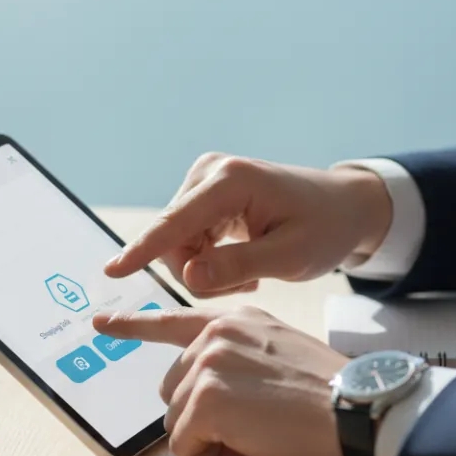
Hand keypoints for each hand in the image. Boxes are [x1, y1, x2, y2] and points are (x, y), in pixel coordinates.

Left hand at [92, 305, 352, 455]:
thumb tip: (205, 402)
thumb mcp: (280, 357)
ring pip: (177, 422)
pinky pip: (187, 446)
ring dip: (212, 440)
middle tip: (257, 425)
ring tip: (262, 435)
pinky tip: (254, 448)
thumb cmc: (333, 396)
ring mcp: (208, 363)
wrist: (360, 410)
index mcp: (236, 320)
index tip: (102, 324)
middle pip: (174, 391)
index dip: (133, 326)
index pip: (172, 320)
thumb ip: (237, 363)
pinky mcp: (205, 399)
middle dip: (204, 419)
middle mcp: (216, 333)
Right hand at [104, 153, 391, 296]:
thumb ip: (237, 267)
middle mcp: (209, 172)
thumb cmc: (324, 229)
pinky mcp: (204, 193)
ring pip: (177, 243)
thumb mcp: (290, 256)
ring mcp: (204, 180)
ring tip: (251, 272)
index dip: (143, 250)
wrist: (344, 206)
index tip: (112, 272)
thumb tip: (189, 277)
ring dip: (206, 268)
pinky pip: (187, 239)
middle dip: (200, 271)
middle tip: (248, 283)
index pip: (176, 223)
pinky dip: (209, 259)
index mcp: (231, 181)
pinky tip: (244, 261)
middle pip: (173, 239)